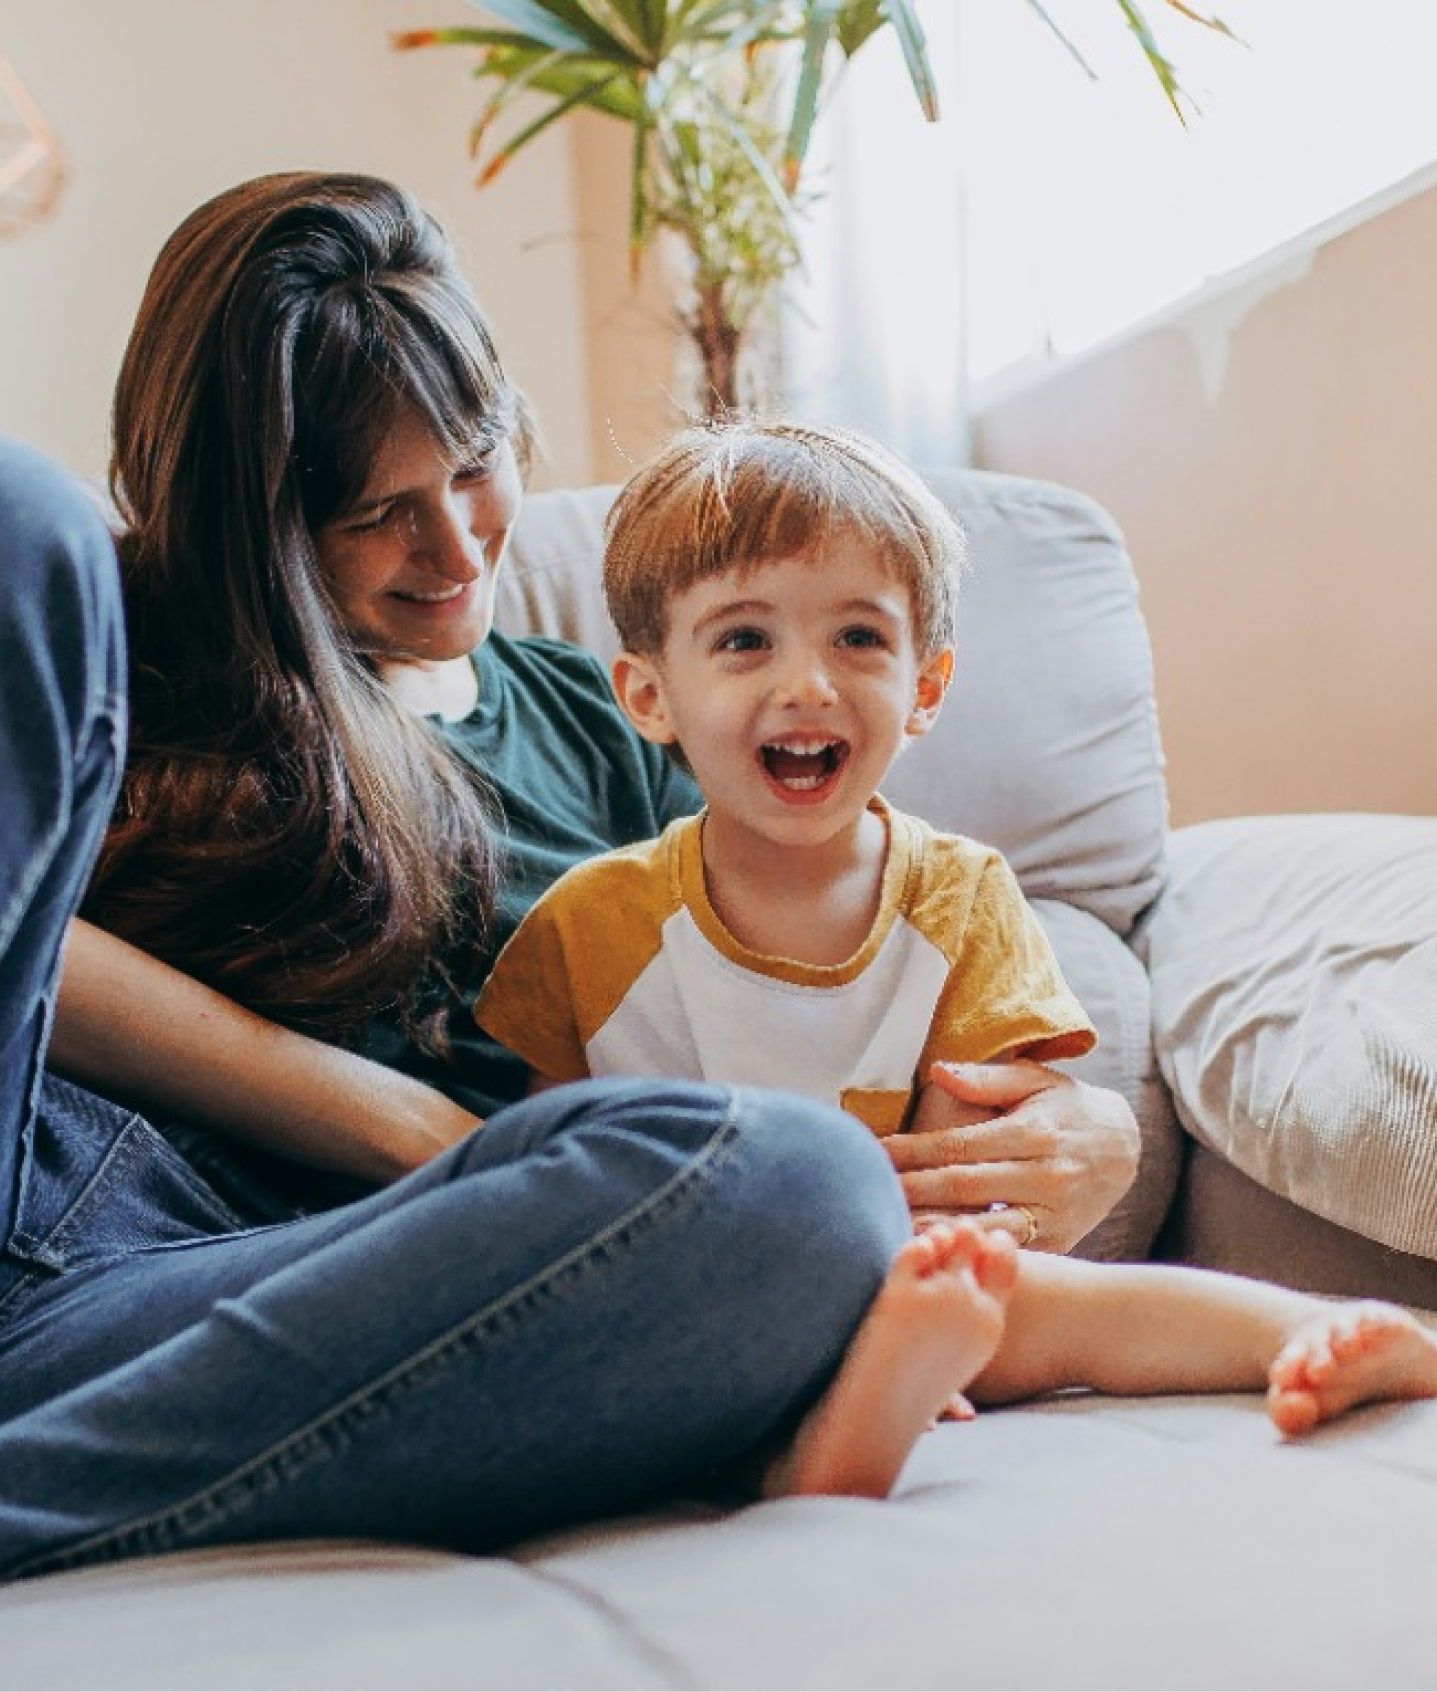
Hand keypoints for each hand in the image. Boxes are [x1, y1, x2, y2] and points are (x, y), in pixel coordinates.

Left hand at [886, 1060, 1138, 1253]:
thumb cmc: (1068, 1108)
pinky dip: (971, 1250)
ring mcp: (1053, 1212)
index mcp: (1033, 1132)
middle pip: (963, 1186)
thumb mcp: (1037, 1081)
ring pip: (983, 1224)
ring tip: (891, 1227)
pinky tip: (937, 1250)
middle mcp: (1045, 1174)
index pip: (959, 1144)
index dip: (913, 1150)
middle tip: (868, 1191)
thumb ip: (987, 1078)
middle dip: (911, 1189)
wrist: (1128, 1148)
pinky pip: (1007, 1248)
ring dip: (935, 1228)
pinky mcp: (1058, 1241)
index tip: (875, 1152)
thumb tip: (938, 1071)